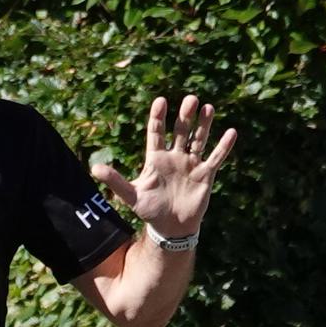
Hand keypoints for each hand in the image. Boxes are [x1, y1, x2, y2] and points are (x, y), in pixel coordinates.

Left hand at [90, 95, 235, 241]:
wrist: (170, 228)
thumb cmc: (149, 210)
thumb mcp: (131, 195)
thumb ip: (115, 181)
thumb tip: (94, 168)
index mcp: (156, 159)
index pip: (157, 133)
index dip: (158, 117)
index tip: (160, 100)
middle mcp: (175, 157)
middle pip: (181, 131)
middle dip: (185, 116)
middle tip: (190, 99)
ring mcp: (191, 164)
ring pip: (199, 139)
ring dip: (204, 124)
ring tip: (207, 107)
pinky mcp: (205, 175)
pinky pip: (216, 158)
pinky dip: (223, 146)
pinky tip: (231, 132)